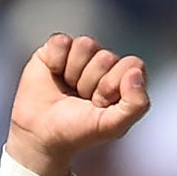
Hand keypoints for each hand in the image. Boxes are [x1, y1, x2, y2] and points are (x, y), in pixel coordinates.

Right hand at [5, 34, 148, 175]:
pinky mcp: (56, 48)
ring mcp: (80, 55)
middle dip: (92, 83)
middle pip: (107, 57)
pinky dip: (56, 61)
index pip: (133, 65)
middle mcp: (104, 64)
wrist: (41, 133)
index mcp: (123, 80)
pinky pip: (62, 42)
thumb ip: (136, 105)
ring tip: (69, 89)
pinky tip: (54, 75)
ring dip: (74, 73)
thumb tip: (135, 72)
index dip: (116, 84)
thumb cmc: (77, 131)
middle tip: (82, 100)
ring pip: (86, 45)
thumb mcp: (112, 126)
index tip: (101, 104)